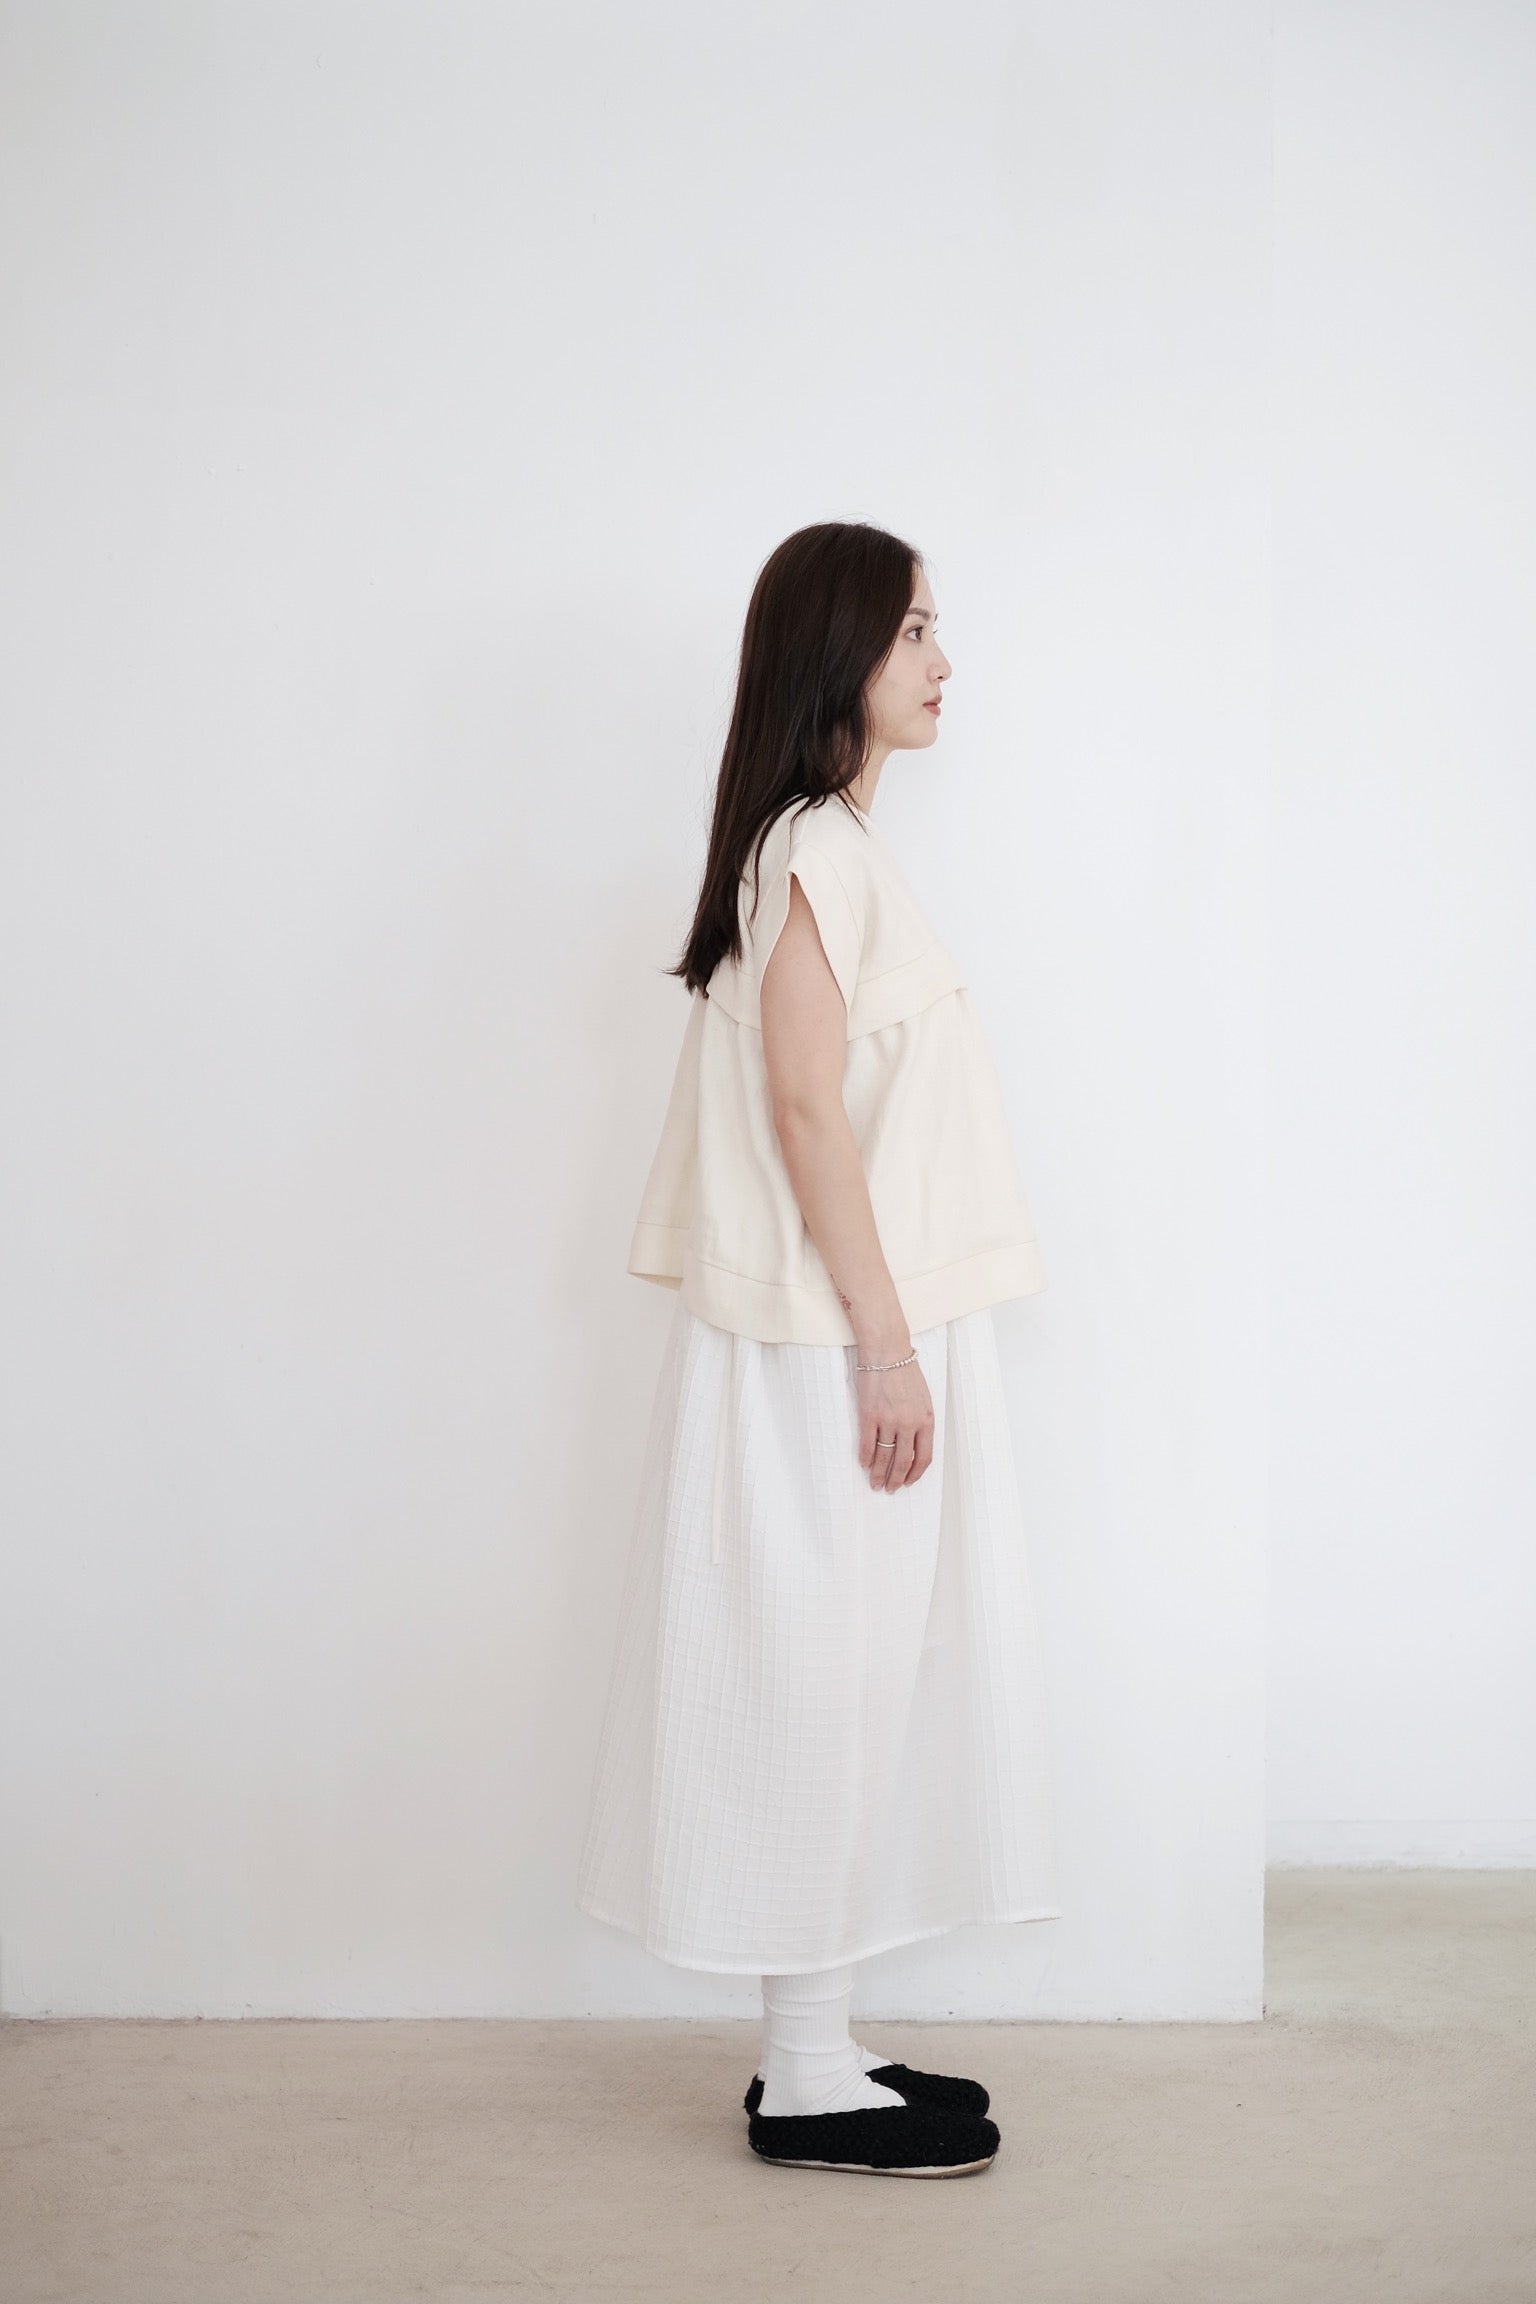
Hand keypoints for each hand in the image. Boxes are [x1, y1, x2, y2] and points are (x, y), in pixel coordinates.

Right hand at [854, 1353, 934, 1491]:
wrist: (887, 1352)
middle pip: (903, 1461)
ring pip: (884, 1457)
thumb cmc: (905, 1372)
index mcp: (926, 1420)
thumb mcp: (923, 1398)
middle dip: (896, 1480)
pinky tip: (864, 1465)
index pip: (924, 1457)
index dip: (916, 1474)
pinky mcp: (868, 1415)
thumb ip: (921, 1421)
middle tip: (890, 1489)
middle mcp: (909, 1423)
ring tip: (875, 1484)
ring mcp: (888, 1420)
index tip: (909, 1482)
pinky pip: (867, 1444)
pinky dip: (865, 1457)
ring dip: (879, 1474)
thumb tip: (913, 1445)